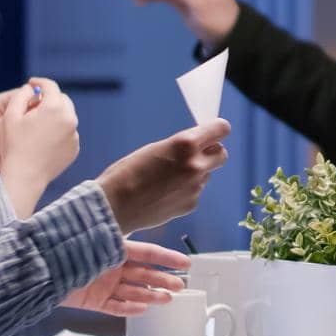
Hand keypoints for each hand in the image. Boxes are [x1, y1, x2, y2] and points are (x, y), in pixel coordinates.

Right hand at [0, 78, 78, 189]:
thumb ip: (21, 96)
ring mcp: (75, 135)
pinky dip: (59, 131)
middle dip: (50, 98)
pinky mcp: (75, 147)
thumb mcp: (11, 116)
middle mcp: (70, 119)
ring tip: (38, 123)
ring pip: (67, 117)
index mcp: (55, 108)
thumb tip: (31, 88)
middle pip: (63, 100)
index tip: (32, 83)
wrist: (25, 174)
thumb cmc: (15, 144)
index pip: (51, 87)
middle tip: (35, 103)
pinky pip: (68, 133)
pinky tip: (43, 139)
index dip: (40, 82)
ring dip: (55, 115)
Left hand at [61, 240, 189, 317]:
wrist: (35, 271)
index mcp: (113, 249)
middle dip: (163, 280)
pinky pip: (114, 306)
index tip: (185, 263)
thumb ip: (114, 246)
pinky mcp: (92, 301)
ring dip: (150, 295)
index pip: (147, 253)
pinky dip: (128, 309)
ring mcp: (102, 285)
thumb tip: (135, 246)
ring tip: (166, 300)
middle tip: (180, 286)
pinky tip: (142, 309)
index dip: (167, 258)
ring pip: (133, 291)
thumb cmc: (63, 251)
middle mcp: (110, 267)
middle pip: (143, 274)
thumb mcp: (93, 243)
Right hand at [96, 119, 229, 232]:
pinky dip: (186, 191)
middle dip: (211, 153)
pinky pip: (196, 191)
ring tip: (167, 179)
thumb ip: (181, 146)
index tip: (213, 132)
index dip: (217, 130)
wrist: (113, 207)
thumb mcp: (155, 148)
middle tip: (194, 156)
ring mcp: (195, 187)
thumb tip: (198, 146)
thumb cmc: (126, 174)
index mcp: (185, 145)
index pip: (221, 129)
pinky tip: (164, 193)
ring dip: (195, 173)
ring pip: (206, 174)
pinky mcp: (191, 204)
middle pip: (221, 154)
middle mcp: (195, 165)